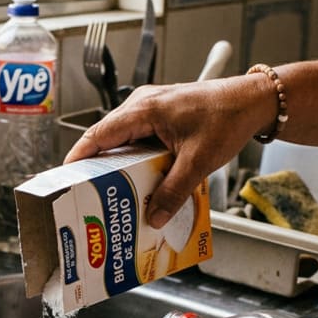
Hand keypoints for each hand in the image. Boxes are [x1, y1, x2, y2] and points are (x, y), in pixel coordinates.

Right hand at [64, 75, 276, 228]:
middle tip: (89, 194)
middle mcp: (142, 105)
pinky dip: (137, 159)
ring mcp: (151, 108)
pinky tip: (143, 181)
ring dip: (120, 165)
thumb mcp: (198, 162)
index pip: (99, 134)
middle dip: (98, 167)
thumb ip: (173, 191)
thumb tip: (154, 216)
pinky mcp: (161, 115)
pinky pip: (139, 138)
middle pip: (107, 139)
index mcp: (144, 109)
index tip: (64, 180)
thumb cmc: (227, 118)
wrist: (252, 101)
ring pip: (124, 140)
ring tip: (114, 192)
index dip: (78, 158)